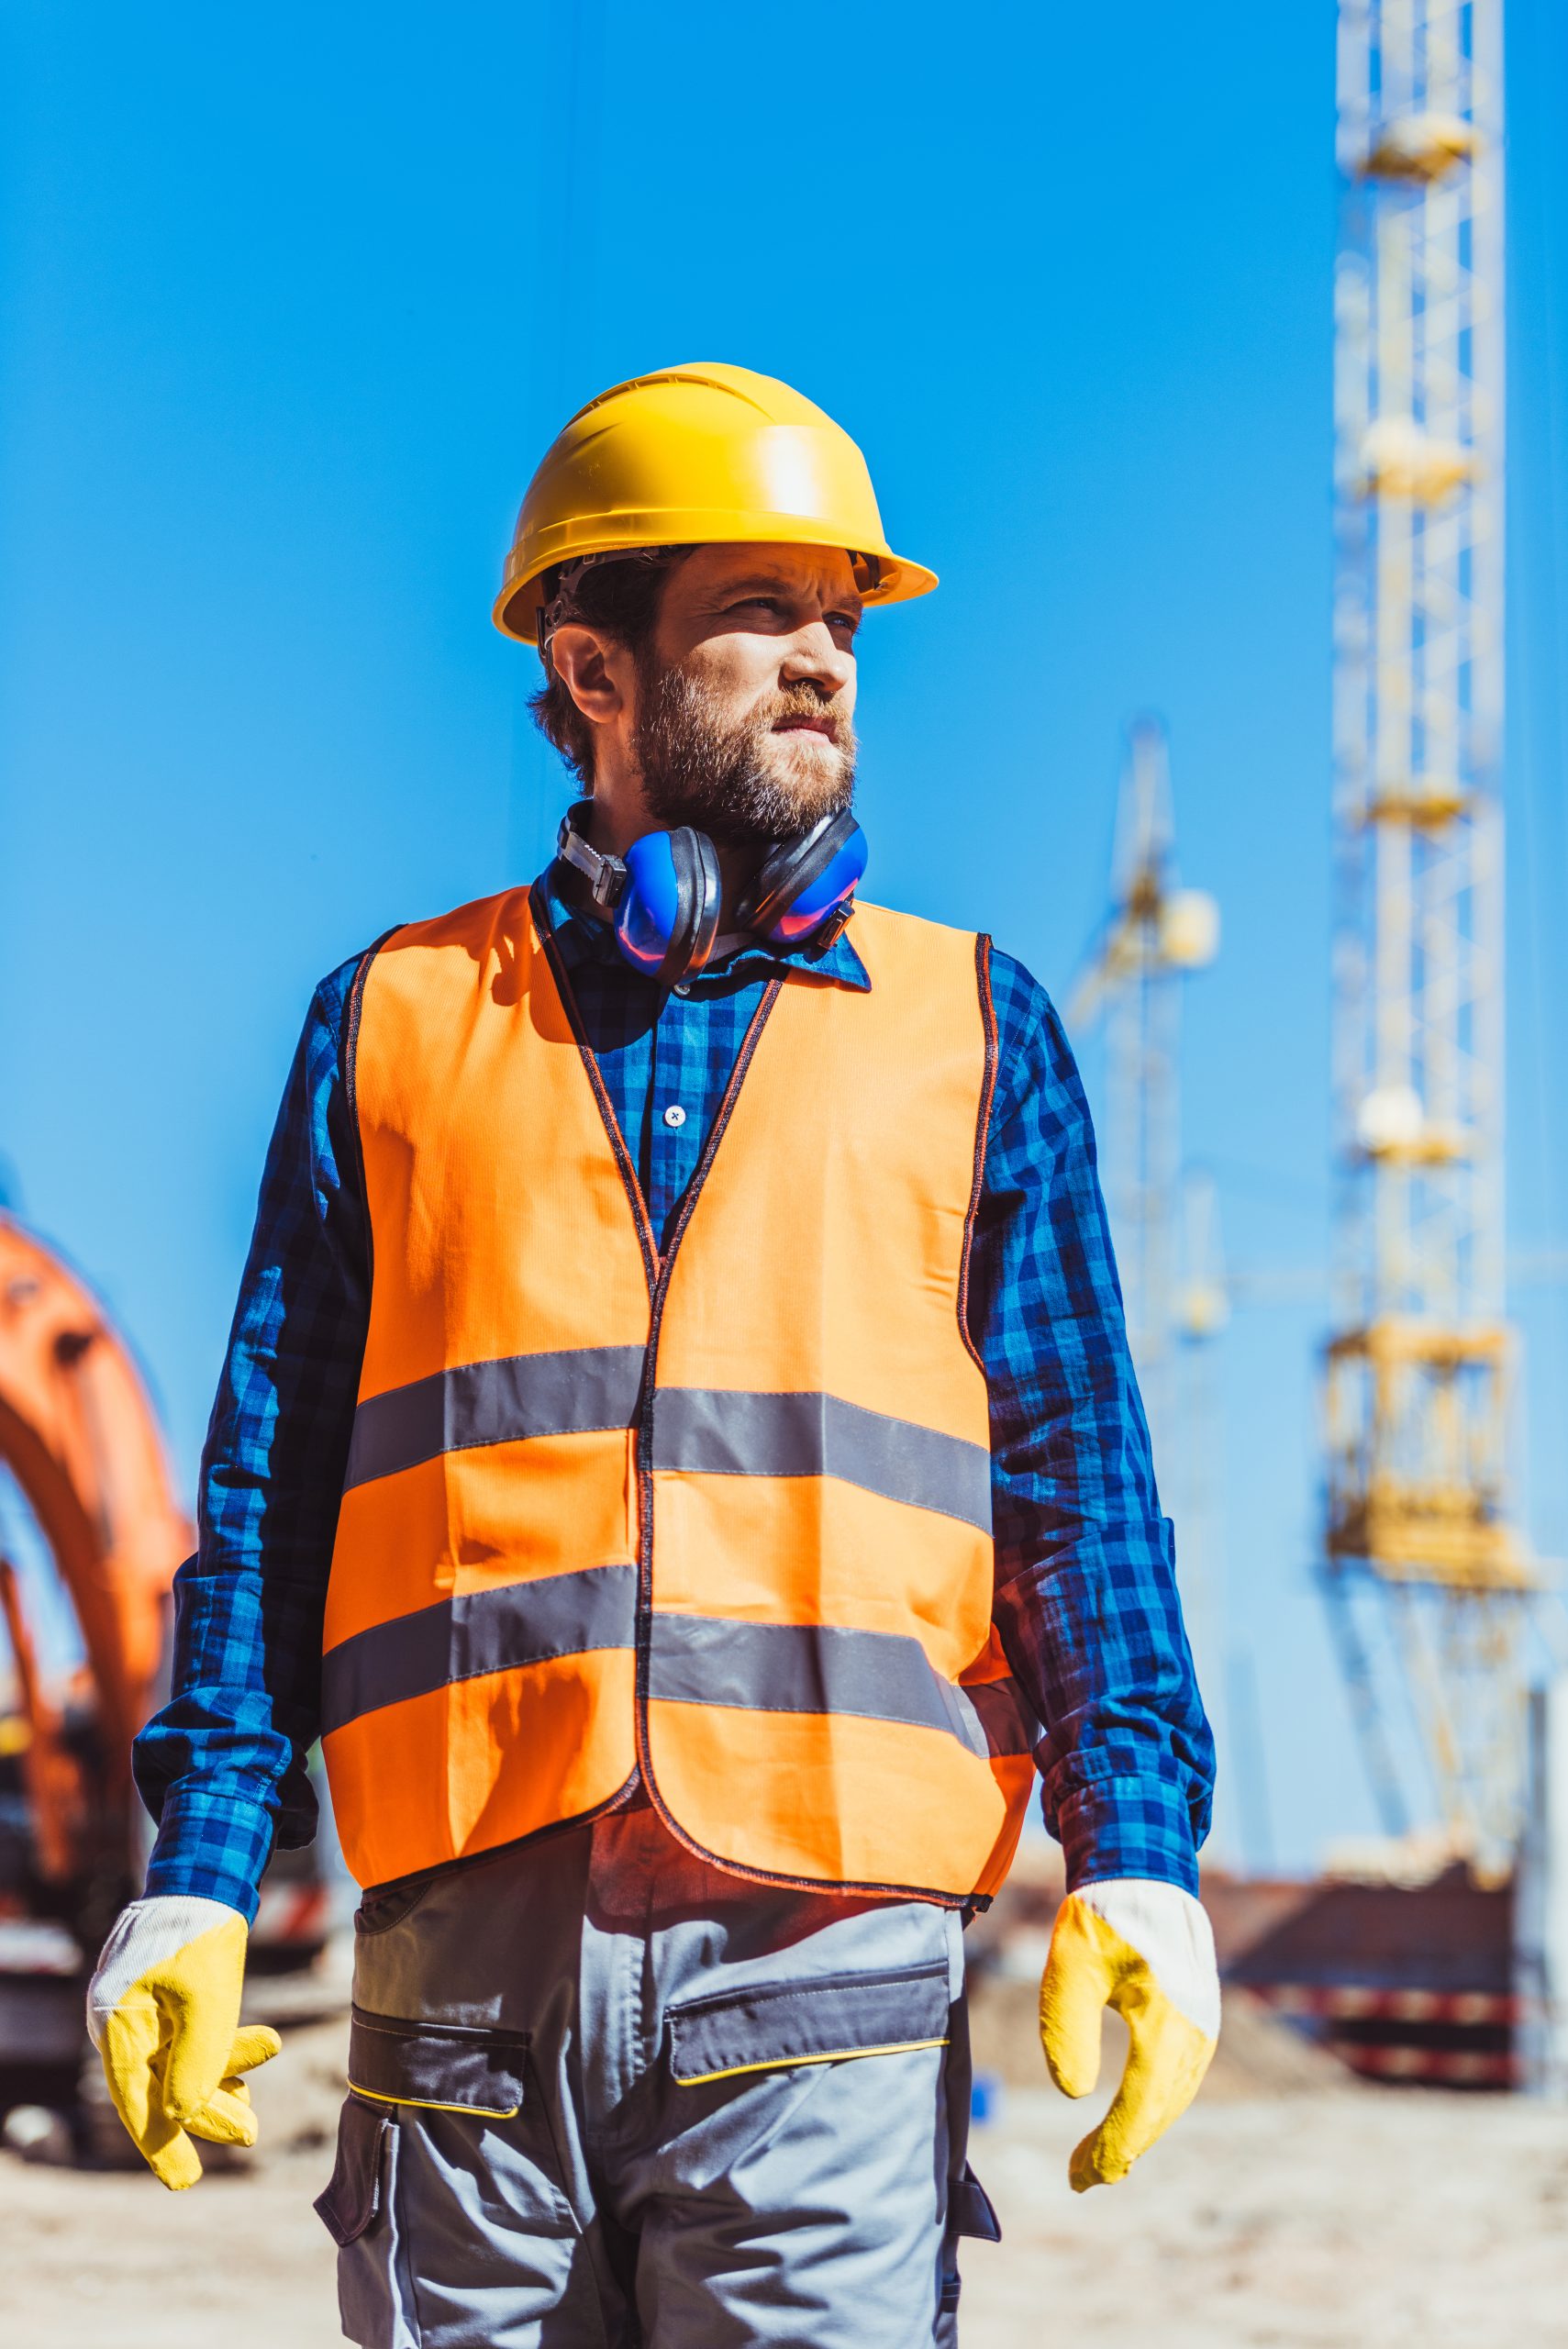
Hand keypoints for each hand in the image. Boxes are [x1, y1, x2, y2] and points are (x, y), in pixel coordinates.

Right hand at [86, 1894, 281, 2188]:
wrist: (204, 1873)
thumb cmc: (201, 1932)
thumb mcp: (206, 1999)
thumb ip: (196, 2060)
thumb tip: (181, 2118)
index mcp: (115, 2020)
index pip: (134, 2097)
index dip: (160, 2144)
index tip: (184, 2182)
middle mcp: (119, 2021)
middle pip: (158, 2085)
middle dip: (206, 2110)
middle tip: (249, 2134)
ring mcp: (139, 2012)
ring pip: (177, 2064)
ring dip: (220, 2081)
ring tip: (256, 2104)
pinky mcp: (161, 2002)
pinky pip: (185, 2041)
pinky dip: (218, 2053)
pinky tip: (256, 2057)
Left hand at [1038, 1877, 1218, 2191]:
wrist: (1142, 1872)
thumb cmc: (1100, 1915)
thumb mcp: (1070, 1965)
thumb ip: (1067, 2027)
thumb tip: (1073, 2094)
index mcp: (1167, 2017)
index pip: (1142, 2103)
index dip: (1112, 2145)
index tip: (1079, 2177)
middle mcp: (1196, 2028)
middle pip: (1161, 2109)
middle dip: (1122, 2148)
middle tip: (1081, 2178)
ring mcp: (1203, 2023)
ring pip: (1173, 2095)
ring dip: (1139, 2130)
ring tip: (1099, 2160)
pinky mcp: (1198, 2016)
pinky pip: (1179, 2075)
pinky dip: (1154, 2103)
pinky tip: (1129, 2117)